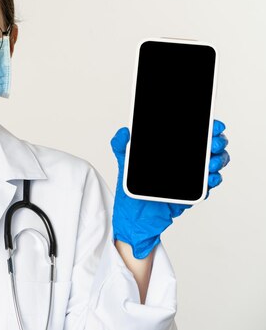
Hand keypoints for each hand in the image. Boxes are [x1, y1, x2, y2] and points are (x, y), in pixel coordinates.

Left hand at [110, 120, 229, 258]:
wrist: (133, 215)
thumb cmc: (132, 186)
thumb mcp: (124, 161)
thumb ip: (121, 144)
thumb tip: (125, 132)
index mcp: (174, 148)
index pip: (197, 132)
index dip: (210, 127)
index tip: (214, 125)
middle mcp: (186, 160)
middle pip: (212, 146)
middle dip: (218, 142)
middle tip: (213, 144)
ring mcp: (192, 177)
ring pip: (215, 164)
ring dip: (219, 161)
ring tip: (211, 162)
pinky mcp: (192, 193)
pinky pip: (208, 186)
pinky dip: (212, 181)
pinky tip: (209, 178)